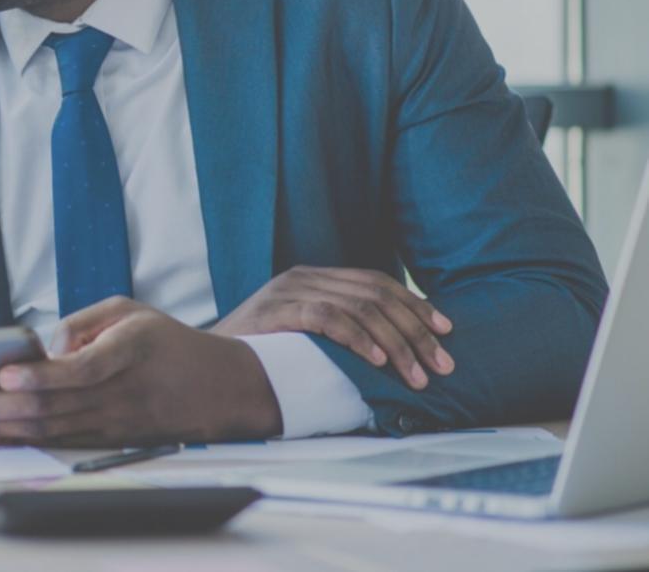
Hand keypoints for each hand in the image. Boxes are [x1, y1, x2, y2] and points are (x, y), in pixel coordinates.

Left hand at [0, 297, 282, 445]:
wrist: (217, 387)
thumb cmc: (162, 341)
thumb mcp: (128, 310)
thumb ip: (83, 321)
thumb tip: (46, 347)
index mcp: (130, 350)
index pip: (83, 369)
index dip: (42, 376)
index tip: (5, 376)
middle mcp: (122, 392)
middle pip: (56, 406)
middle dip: (1, 410)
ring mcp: (117, 423)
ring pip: (54, 430)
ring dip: (4, 429)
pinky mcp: (112, 440)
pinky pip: (62, 443)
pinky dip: (25, 441)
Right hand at [210, 266, 453, 389]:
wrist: (207, 359)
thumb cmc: (259, 354)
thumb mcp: (302, 333)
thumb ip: (335, 329)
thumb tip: (392, 348)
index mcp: (314, 277)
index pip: (377, 282)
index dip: (415, 305)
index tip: (446, 332)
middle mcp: (304, 277)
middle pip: (377, 295)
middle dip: (416, 331)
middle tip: (442, 365)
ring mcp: (289, 291)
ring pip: (360, 308)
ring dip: (396, 344)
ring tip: (417, 375)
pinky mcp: (277, 310)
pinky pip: (328, 318)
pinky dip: (358, 338)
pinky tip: (377, 361)